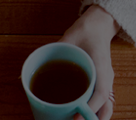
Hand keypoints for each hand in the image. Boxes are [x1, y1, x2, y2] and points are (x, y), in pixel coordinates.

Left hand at [60, 5, 119, 119]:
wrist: (99, 25)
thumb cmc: (86, 31)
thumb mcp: (68, 39)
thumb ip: (52, 53)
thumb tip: (28, 71)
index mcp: (101, 67)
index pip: (101, 93)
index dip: (90, 108)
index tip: (76, 118)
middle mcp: (106, 77)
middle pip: (107, 106)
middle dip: (95, 119)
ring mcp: (106, 81)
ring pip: (106, 106)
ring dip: (96, 117)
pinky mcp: (102, 82)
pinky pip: (102, 100)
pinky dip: (95, 111)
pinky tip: (81, 115)